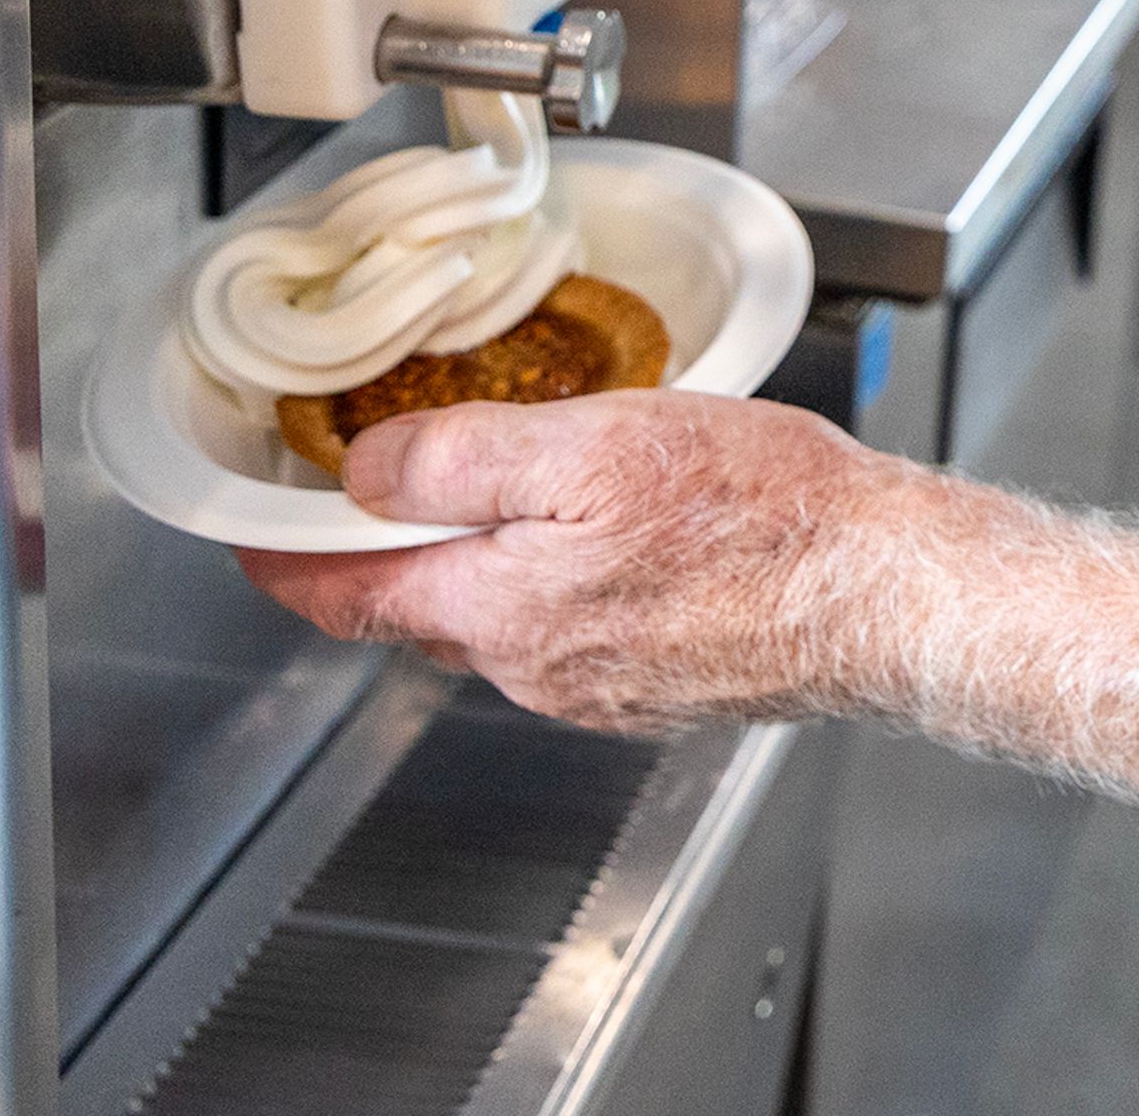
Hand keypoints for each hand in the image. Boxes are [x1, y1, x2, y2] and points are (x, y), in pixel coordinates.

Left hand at [237, 389, 921, 735]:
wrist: (892, 593)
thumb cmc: (768, 517)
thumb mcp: (596, 448)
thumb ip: (462, 463)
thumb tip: (365, 476)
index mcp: (501, 610)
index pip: (344, 600)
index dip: (280, 562)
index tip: (246, 535)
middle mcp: (538, 669)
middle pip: (423, 609)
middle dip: (395, 551)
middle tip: (385, 477)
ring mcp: (603, 689)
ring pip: (506, 619)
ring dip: (492, 561)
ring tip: (522, 482)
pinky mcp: (666, 687)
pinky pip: (581, 632)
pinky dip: (568, 581)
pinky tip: (622, 530)